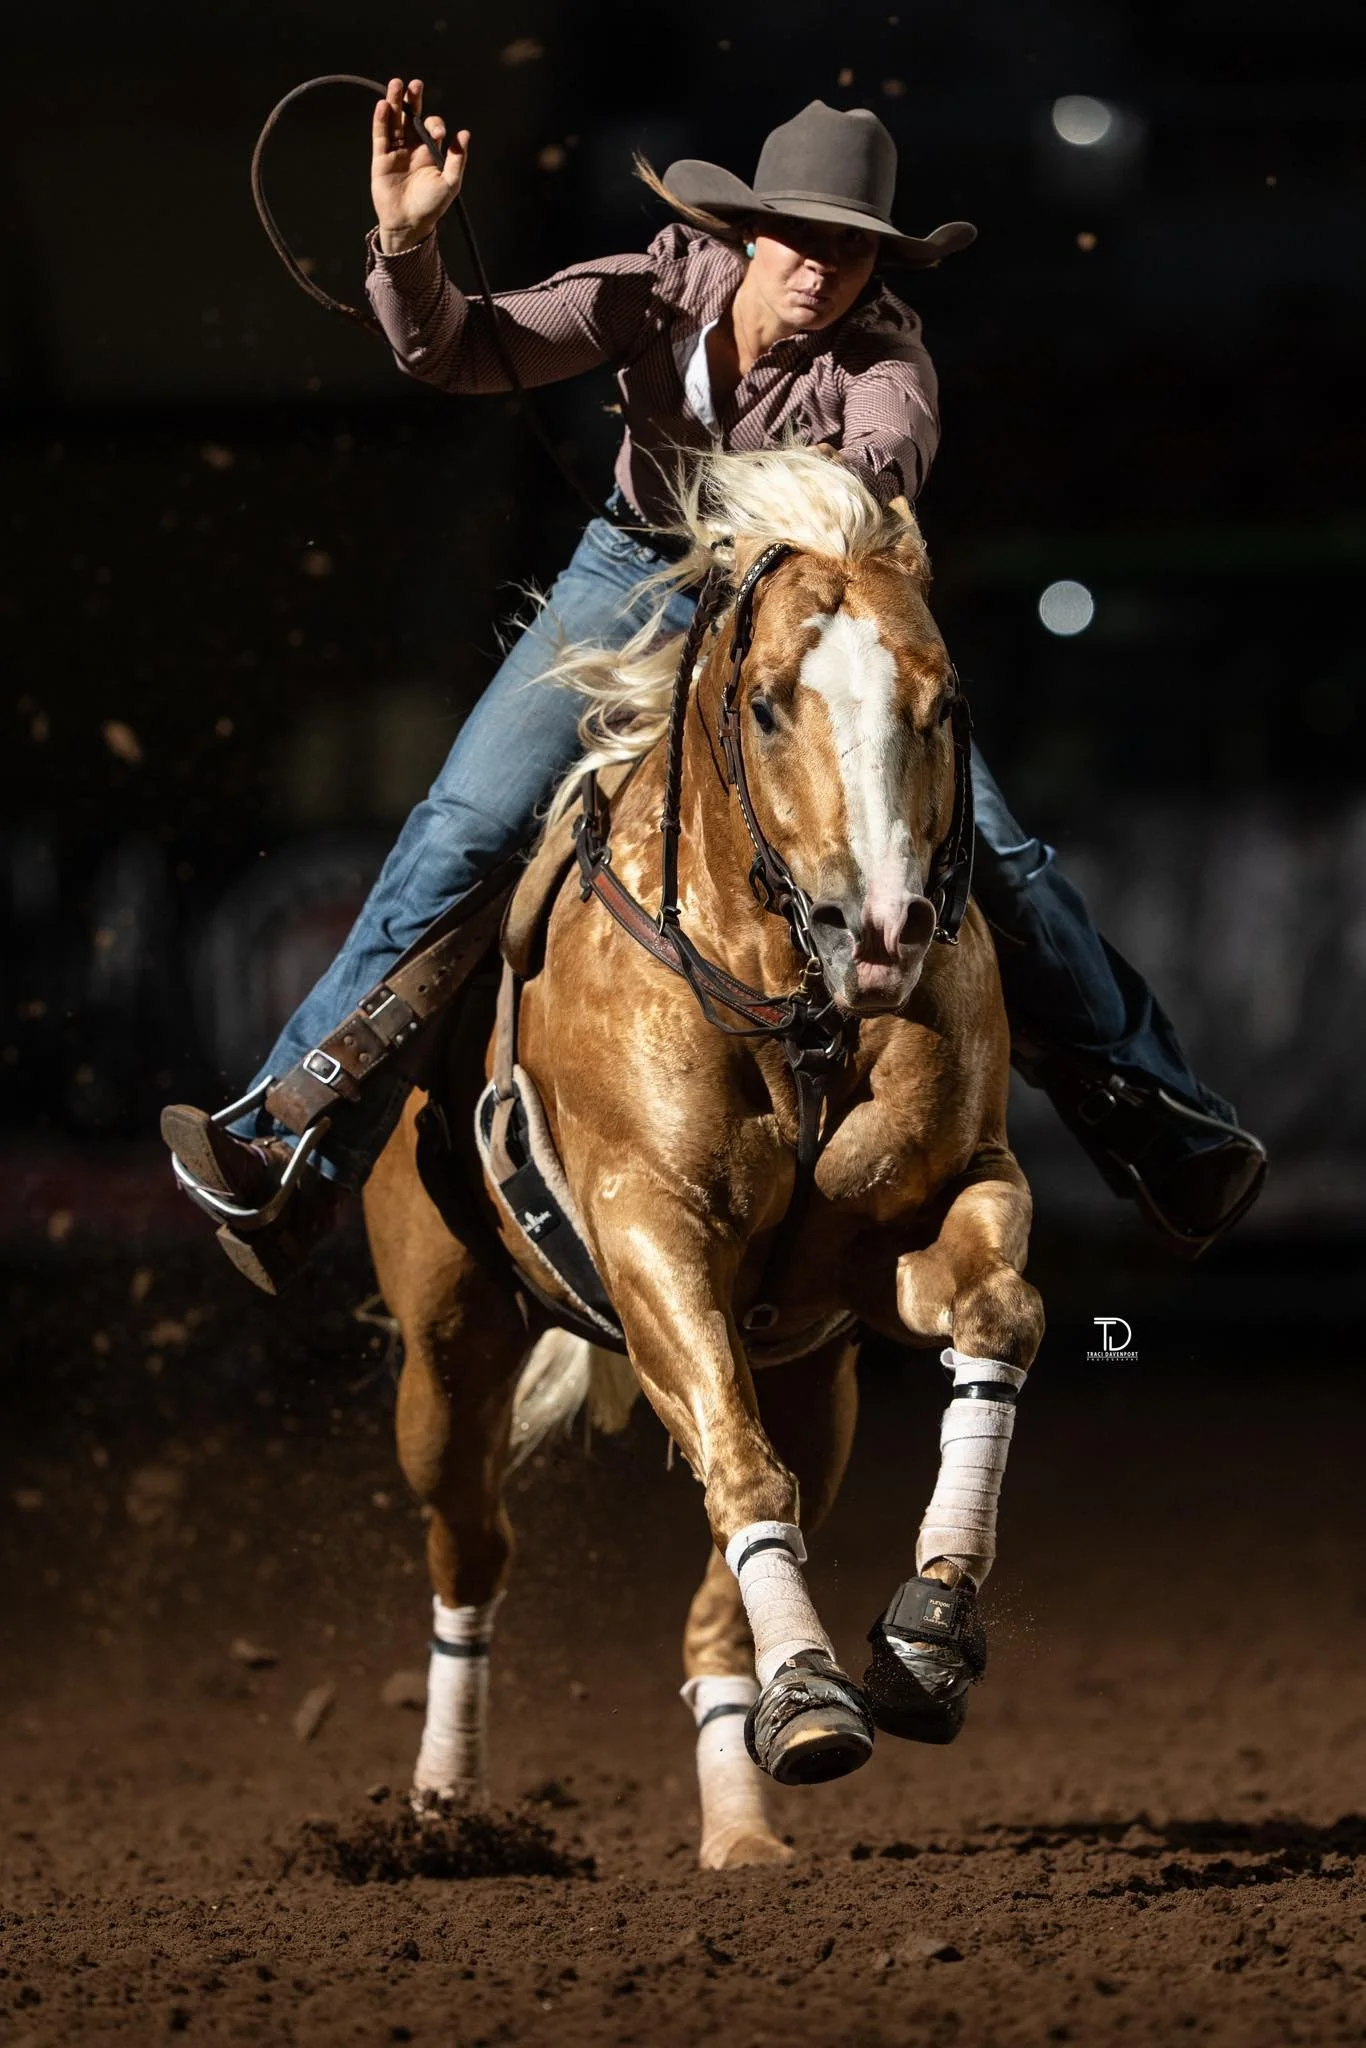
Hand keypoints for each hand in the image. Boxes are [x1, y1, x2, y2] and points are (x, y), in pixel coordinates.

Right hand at [371, 76, 468, 253]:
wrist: (409, 223)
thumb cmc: (432, 206)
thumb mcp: (450, 183)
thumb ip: (457, 159)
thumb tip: (465, 133)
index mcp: (431, 152)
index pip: (432, 128)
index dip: (435, 125)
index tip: (439, 133)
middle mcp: (413, 148)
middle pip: (411, 117)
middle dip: (414, 101)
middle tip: (416, 85)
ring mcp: (396, 152)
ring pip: (394, 121)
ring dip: (394, 102)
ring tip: (396, 84)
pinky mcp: (381, 158)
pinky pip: (380, 135)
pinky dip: (380, 120)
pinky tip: (383, 105)